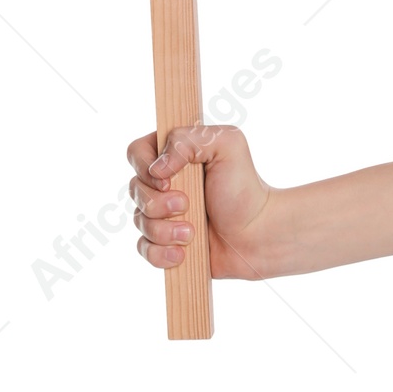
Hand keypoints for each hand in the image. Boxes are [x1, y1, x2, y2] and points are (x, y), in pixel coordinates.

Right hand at [126, 125, 276, 279]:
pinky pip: (144, 249)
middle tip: (187, 205)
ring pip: (138, 221)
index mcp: (174, 154)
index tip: (168, 179)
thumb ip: (188, 139)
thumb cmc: (245, 187)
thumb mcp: (227, 145)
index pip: (136, 152)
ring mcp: (163, 214)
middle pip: (134, 189)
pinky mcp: (165, 243)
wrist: (258, 234)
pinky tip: (183, 252)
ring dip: (164, 230)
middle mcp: (164, 183)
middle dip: (158, 203)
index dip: (144, 166)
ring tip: (192, 233)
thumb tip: (157, 168)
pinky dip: (160, 253)